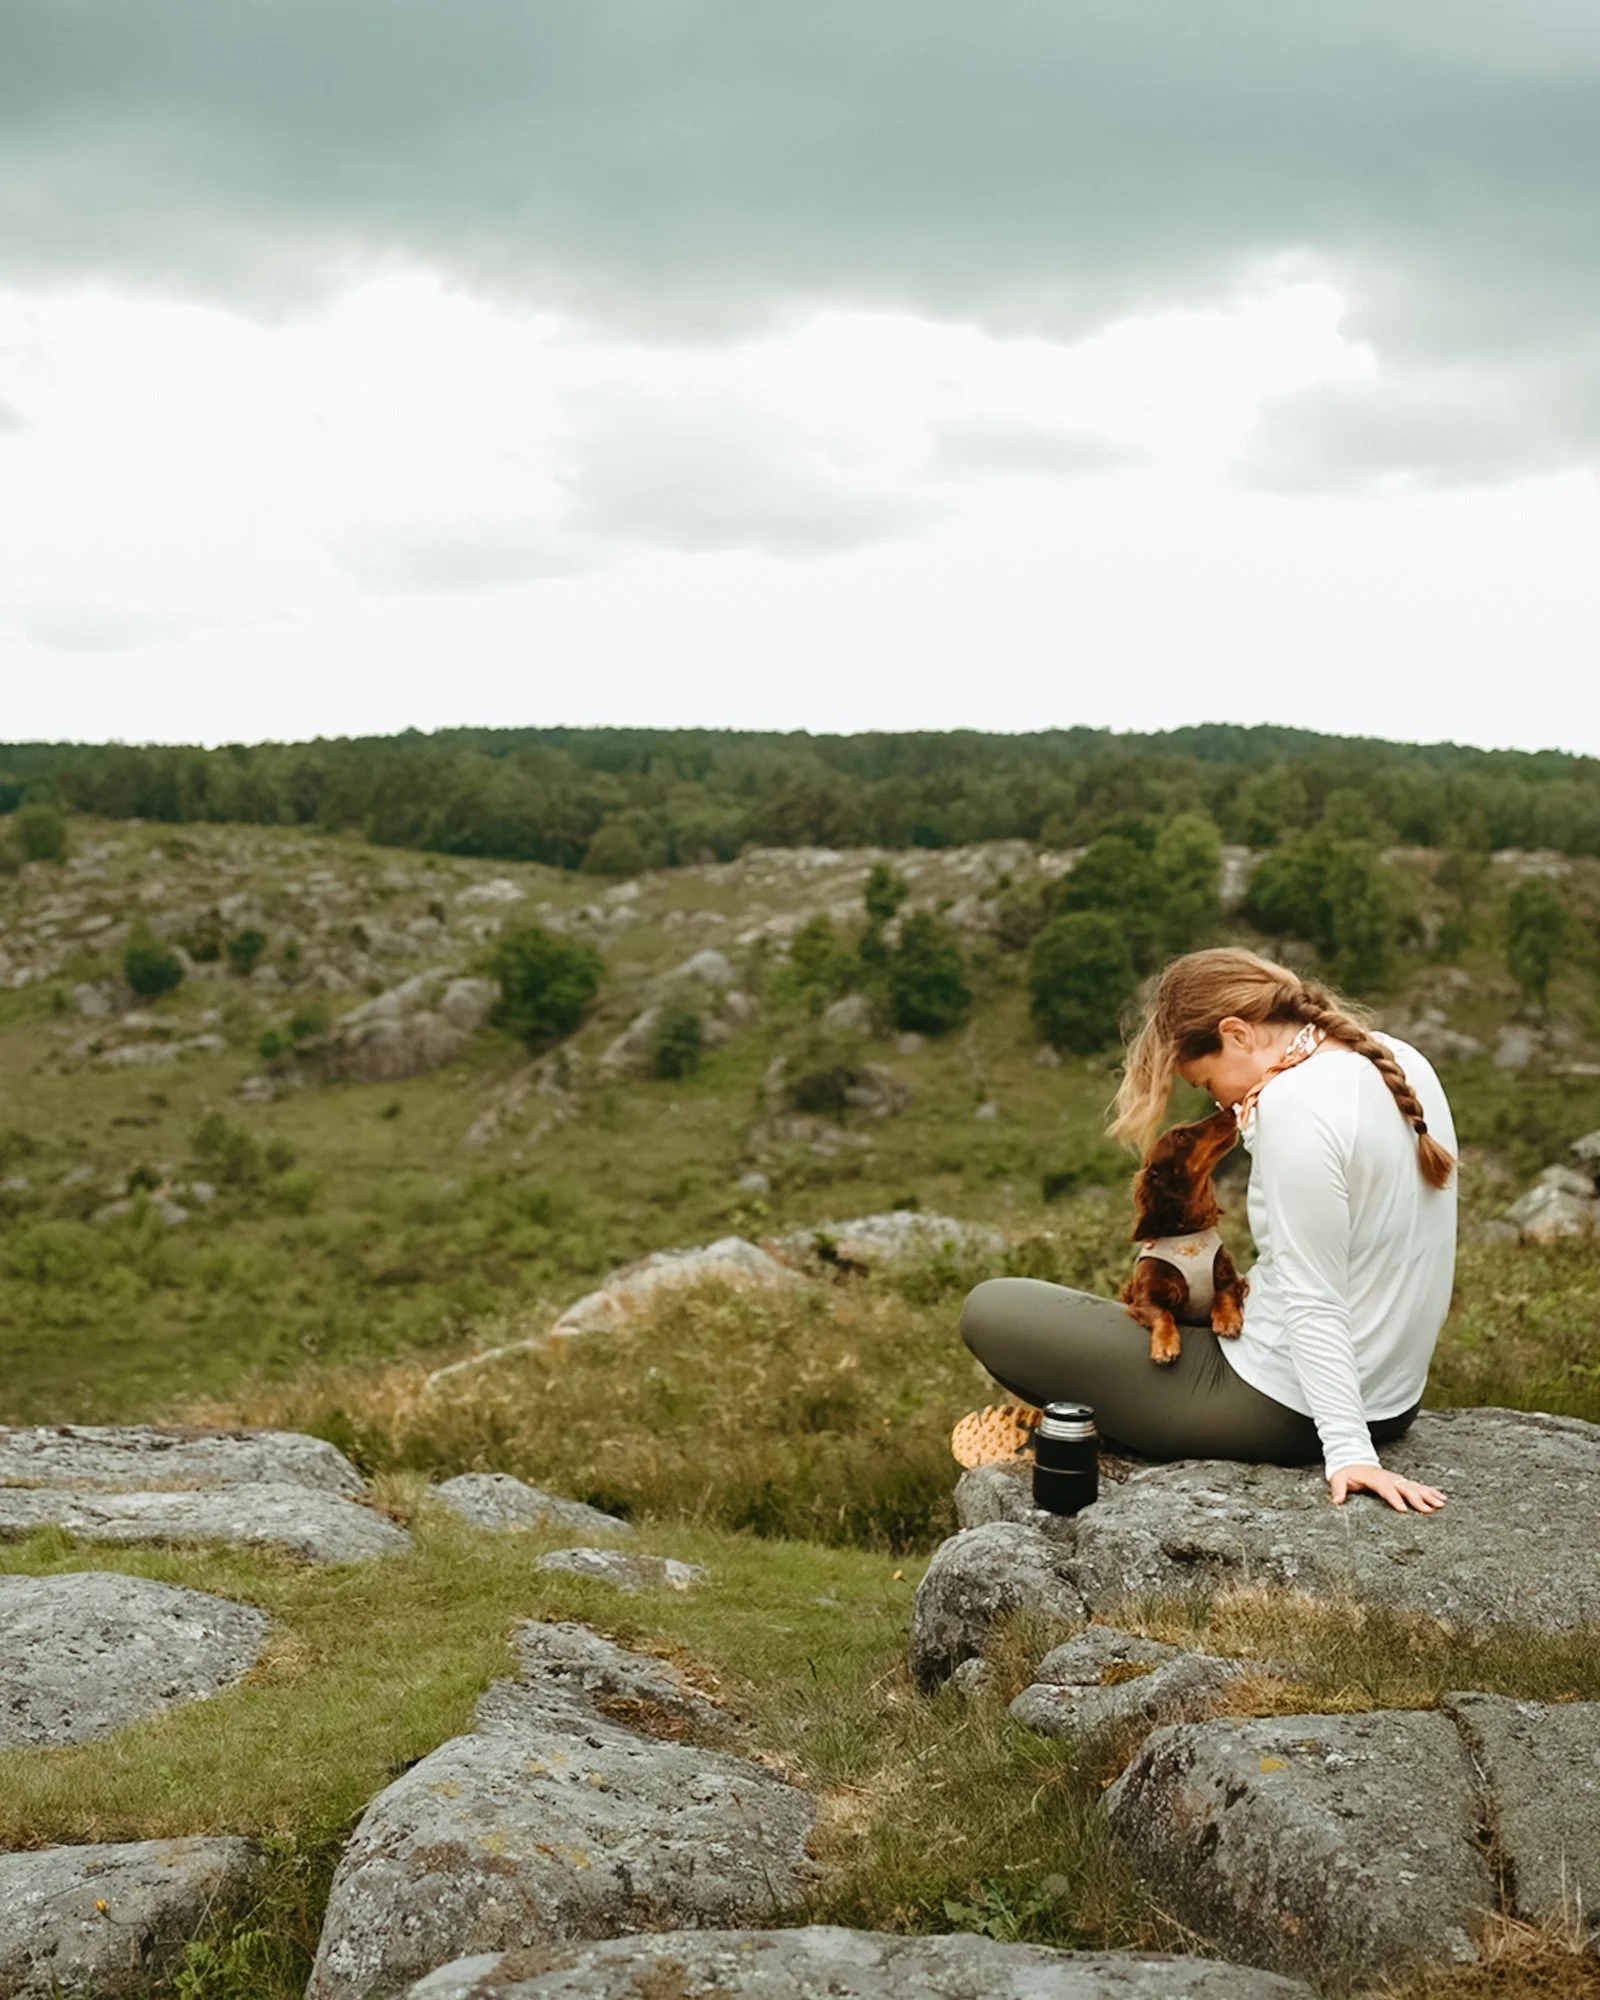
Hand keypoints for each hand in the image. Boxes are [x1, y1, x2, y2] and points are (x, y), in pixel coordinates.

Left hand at [1327, 1464, 1446, 1512]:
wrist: (1353, 1461)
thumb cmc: (1347, 1473)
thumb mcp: (1338, 1479)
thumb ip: (1338, 1490)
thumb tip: (1337, 1501)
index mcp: (1374, 1478)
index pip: (1385, 1489)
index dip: (1394, 1499)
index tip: (1403, 1510)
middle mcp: (1389, 1477)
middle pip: (1404, 1487)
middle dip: (1416, 1498)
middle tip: (1427, 1510)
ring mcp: (1397, 1479)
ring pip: (1415, 1486)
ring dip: (1428, 1494)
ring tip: (1441, 1503)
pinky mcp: (1402, 1481)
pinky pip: (1418, 1486)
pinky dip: (1431, 1491)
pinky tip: (1442, 1498)